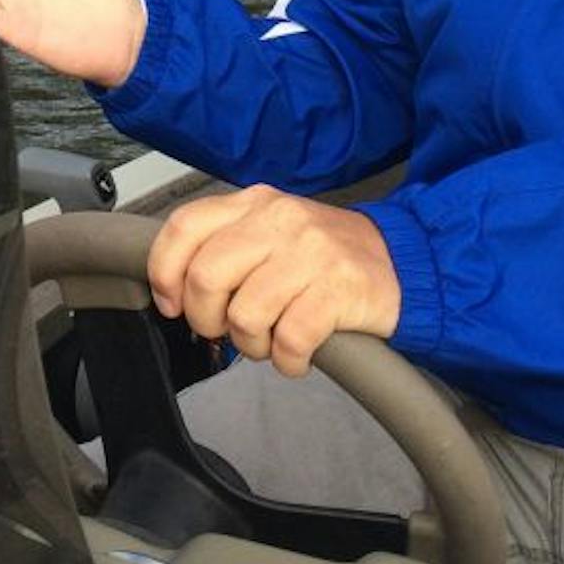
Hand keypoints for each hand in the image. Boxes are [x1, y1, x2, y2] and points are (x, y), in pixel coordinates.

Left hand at [148, 185, 401, 377]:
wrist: (399, 263)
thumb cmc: (322, 257)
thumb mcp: (270, 232)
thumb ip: (223, 247)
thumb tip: (173, 291)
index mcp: (254, 203)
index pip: (184, 226)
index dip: (165, 272)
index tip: (172, 304)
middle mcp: (279, 219)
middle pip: (206, 276)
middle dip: (206, 319)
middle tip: (227, 331)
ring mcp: (311, 252)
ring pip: (245, 314)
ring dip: (252, 345)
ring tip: (272, 340)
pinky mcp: (338, 289)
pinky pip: (289, 340)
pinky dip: (288, 361)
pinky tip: (299, 354)